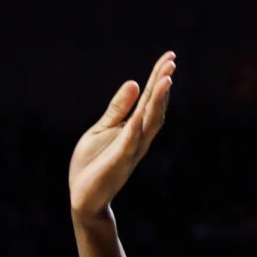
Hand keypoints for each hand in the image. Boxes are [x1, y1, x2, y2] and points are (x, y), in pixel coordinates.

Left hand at [69, 52, 173, 215]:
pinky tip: (143, 110)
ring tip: (167, 79)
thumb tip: (134, 82)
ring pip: (150, 122)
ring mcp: (131, 149)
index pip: (149, 98)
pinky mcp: (120, 160)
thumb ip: (117, 109)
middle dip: (162, 84)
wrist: (84, 198)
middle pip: (155, 107)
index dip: (158, 77)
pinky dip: (138, 125)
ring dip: (158, 101)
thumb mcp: (102, 129)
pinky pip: (131, 140)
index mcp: (133, 128)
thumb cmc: (92, 165)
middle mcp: (138, 137)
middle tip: (172, 61)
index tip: (170, 57)